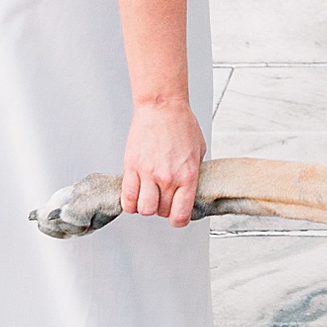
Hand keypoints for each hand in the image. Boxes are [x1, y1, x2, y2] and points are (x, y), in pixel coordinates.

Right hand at [121, 98, 205, 225]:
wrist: (162, 106)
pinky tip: (135, 194)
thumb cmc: (182, 124)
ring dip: (146, 206)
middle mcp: (167, 178)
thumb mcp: (199, 151)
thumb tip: (188, 191)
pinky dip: (130, 202)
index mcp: (188, 176)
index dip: (178, 219)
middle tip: (163, 198)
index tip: (176, 216)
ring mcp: (148, 173)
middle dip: (163, 209)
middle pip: (161, 212)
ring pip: (143, 209)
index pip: (180, 215)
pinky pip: (127, 197)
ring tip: (148, 195)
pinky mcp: (131, 167)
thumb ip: (193, 174)